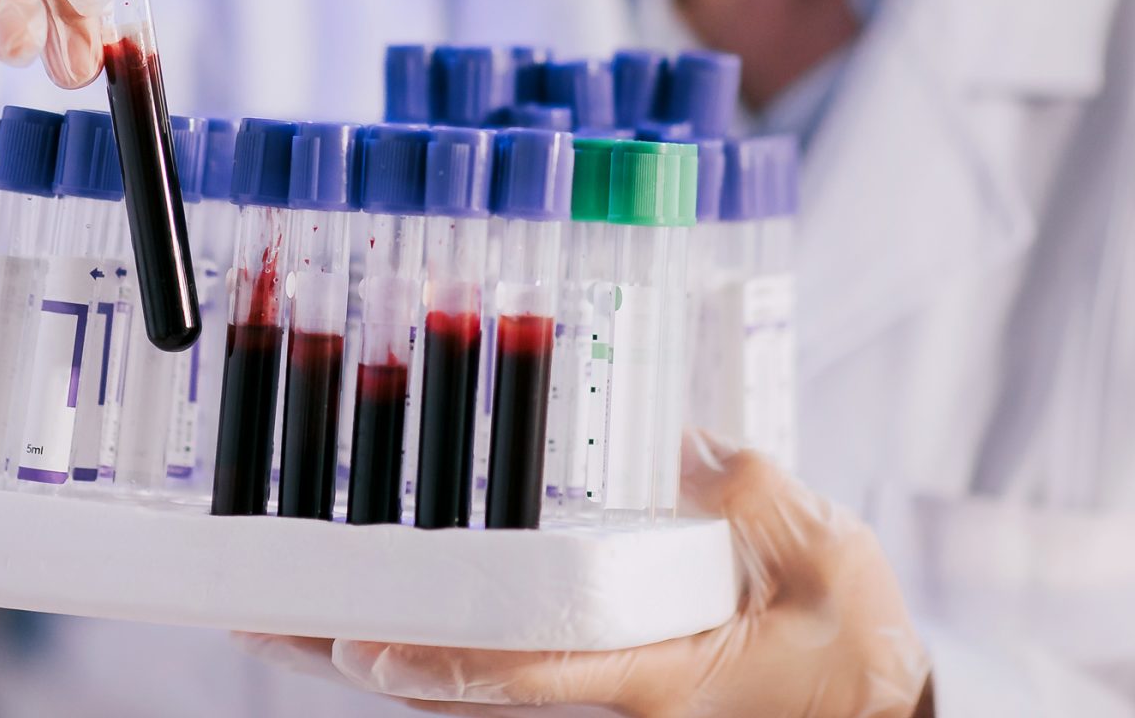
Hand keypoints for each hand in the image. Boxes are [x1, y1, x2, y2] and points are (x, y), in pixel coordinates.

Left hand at [239, 432, 931, 716]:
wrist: (869, 708)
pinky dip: (425, 635)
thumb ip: (761, 501)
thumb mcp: (833, 563)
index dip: (449, 665)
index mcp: (659, 674)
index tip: (368, 651)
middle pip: (460, 680)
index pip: (534, 671)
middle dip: (360, 652)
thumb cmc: (852, 648)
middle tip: (265, 620)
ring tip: (281, 614)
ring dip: (370, 645)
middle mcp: (608, 689)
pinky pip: (493, 658)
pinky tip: (373, 606)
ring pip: (461, 675)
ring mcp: (593, 686)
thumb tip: (690, 444)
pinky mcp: (597, 670)